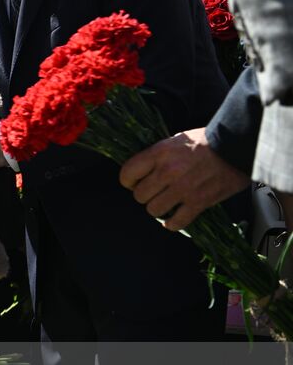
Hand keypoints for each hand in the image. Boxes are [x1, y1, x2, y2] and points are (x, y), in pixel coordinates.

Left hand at [118, 127, 250, 230]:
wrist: (237, 146)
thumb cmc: (207, 141)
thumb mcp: (175, 140)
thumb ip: (158, 156)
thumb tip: (143, 170)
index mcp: (159, 154)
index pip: (127, 174)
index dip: (128, 180)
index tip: (134, 182)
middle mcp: (167, 172)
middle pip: (139, 195)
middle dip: (144, 195)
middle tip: (153, 192)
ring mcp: (183, 189)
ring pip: (153, 210)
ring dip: (158, 208)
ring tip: (166, 202)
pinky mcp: (199, 202)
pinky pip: (176, 222)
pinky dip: (172, 223)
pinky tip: (174, 218)